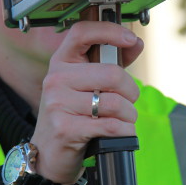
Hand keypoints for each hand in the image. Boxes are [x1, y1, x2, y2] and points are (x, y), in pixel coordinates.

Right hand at [30, 20, 142, 184]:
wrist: (49, 153)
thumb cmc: (73, 115)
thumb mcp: (86, 85)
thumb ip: (110, 63)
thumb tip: (136, 43)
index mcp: (61, 62)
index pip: (82, 32)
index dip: (110, 31)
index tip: (131, 39)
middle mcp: (56, 79)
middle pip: (112, 74)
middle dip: (131, 92)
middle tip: (128, 102)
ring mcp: (58, 104)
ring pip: (115, 103)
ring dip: (129, 116)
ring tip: (122, 120)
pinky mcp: (65, 128)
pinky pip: (111, 125)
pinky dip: (124, 131)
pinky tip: (119, 132)